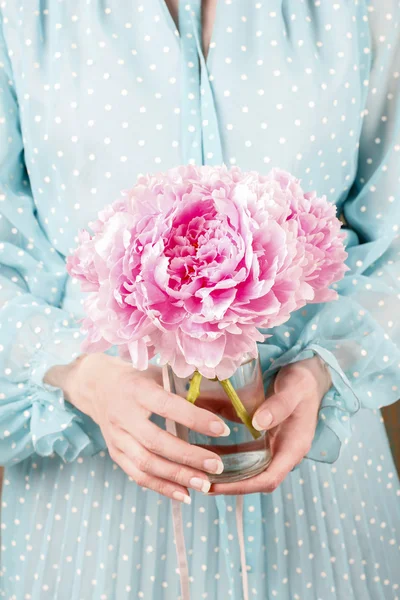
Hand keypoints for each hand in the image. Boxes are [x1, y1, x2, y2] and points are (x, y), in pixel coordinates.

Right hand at [45, 353, 229, 502]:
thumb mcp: (157, 375)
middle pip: (156, 442)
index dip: (195, 419)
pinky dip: (162, 487)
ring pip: (147, 464)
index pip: (168, 407)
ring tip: (205, 484)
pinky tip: (185, 494)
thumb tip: (221, 405)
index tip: (222, 429)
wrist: (97, 386)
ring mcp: (117, 438)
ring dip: (178, 477)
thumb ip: (183, 390)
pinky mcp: (115, 454)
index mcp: (138, 391)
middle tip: (217, 465)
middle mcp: (124, 416)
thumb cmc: (137, 379)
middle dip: (189, 456)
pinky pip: (138, 476)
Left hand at [210, 356, 331, 494]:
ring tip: (196, 468)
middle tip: (199, 481)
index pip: (268, 478)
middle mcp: (282, 451)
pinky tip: (204, 446)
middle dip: (228, 483)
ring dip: (223, 469)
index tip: (217, 486)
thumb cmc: (303, 381)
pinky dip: (225, 452)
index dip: (242, 486)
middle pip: (254, 478)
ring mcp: (273, 445)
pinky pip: (243, 451)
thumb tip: (258, 424)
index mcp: (293, 447)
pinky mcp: (264, 437)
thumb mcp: (294, 388)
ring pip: (246, 466)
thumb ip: (279, 405)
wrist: (309, 375)